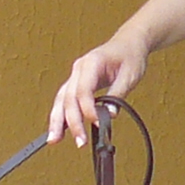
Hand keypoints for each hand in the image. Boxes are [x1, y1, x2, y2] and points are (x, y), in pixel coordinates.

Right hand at [48, 31, 149, 145]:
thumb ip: (117, 95)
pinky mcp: (76, 83)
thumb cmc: (130, 56)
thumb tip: (110, 115)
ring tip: (54, 140)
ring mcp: (75, 76)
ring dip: (57, 121)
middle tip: (79, 141)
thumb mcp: (130, 76)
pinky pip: (65, 100)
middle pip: (68, 98)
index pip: (83, 90)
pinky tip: (60, 130)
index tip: (97, 123)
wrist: (129, 43)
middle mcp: (79, 69)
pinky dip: (61, 115)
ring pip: (61, 100)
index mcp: (92, 63)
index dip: (88, 109)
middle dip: (71, 121)